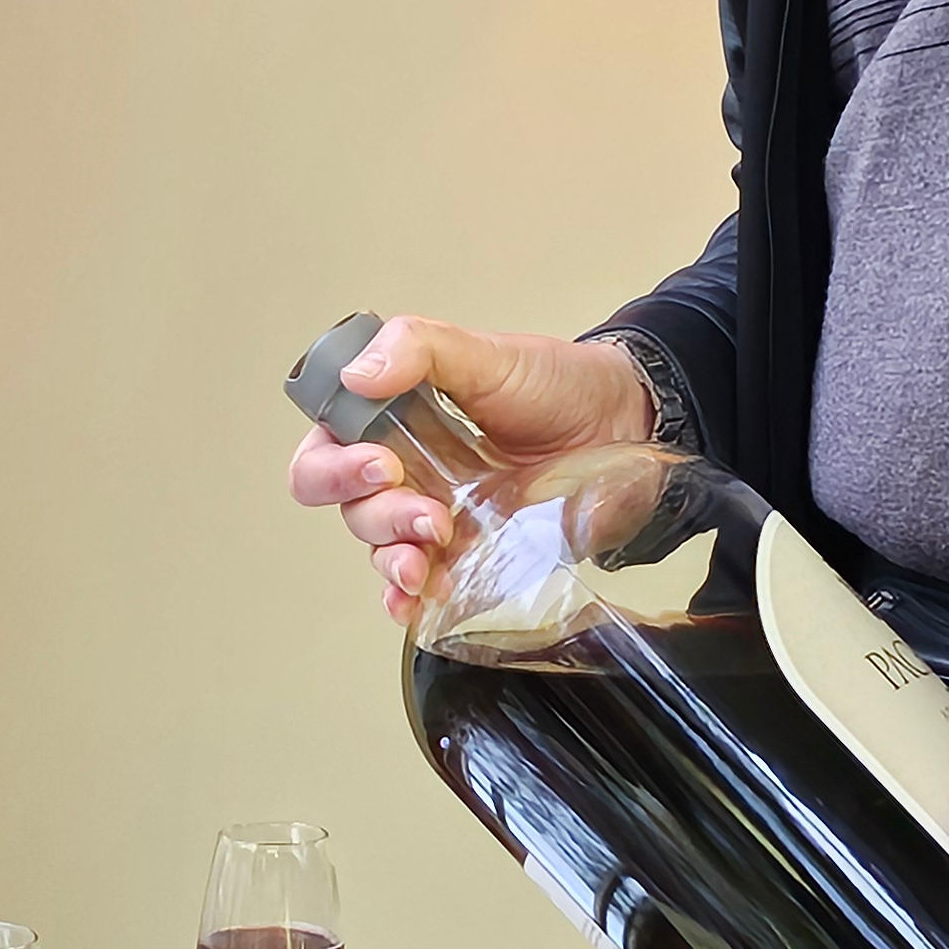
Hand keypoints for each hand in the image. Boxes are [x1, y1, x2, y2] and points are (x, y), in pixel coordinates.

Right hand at [287, 316, 651, 619]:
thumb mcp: (486, 353)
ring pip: (380, 550)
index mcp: (390, 420)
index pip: (326, 449)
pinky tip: (418, 598)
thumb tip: (360, 374)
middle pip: (351, 508)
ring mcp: (435, 517)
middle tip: (424, 511)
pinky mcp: (470, 556)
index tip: (378, 462)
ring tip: (430, 551)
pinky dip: (409, 600)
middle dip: (376, 514)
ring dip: (394, 558)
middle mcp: (405, 472)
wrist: (622, 420)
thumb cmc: (554, 383)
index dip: (333, 465)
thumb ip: (418, 349)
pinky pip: (421, 588)